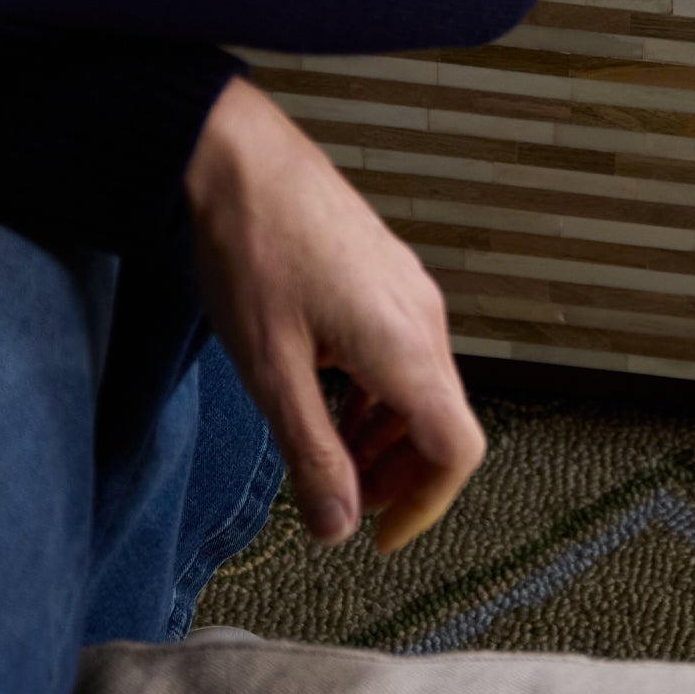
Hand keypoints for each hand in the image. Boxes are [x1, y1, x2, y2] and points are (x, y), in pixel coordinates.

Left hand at [184, 76, 485, 552]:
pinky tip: (327, 395)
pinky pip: (403, 350)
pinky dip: (377, 392)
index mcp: (405, 344)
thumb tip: (338, 528)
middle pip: (443, 422)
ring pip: (422, 386)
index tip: (378, 537)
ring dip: (385, 436)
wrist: (238, 156)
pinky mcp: (386, 273)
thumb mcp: (269, 369)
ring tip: (328, 456)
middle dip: (399, 477)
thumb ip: (311, 453)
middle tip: (341, 506)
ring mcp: (408, 289)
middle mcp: (422, 316)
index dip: (425, 506)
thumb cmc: (251, 251)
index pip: (456, 449)